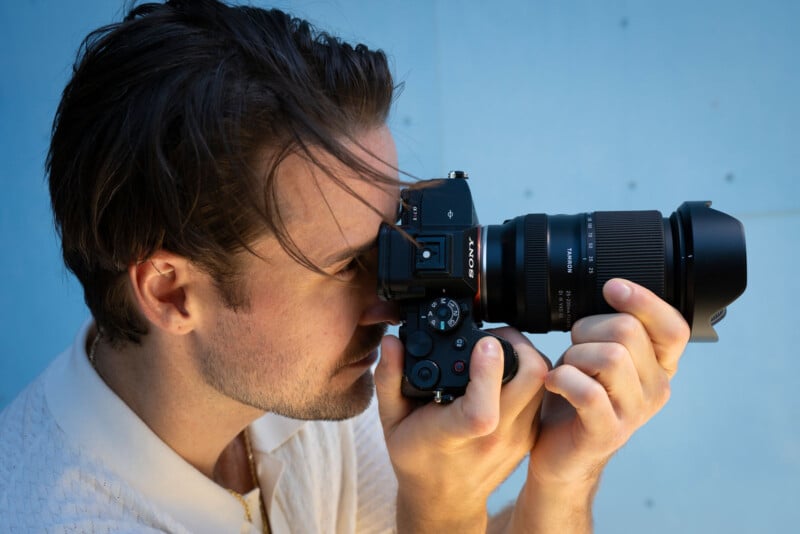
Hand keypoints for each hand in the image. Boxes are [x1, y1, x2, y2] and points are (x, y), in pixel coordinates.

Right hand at [375, 327, 548, 531]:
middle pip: (529, 381)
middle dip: (514, 344)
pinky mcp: (530, 434)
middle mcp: (492, 438)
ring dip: (524, 356)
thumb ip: (389, 379)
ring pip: (541, 382)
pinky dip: (526, 374)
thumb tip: (392, 342)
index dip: (487, 371)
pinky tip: (502, 373)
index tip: (482, 343)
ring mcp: (517, 437)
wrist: (444, 499)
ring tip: (495, 351)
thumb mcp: (391, 420)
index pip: (481, 410)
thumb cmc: (417, 457)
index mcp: (453, 436)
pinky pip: (540, 394)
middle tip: (489, 337)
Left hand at [529, 278, 690, 487]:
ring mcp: (635, 412)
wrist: (558, 450)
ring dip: (575, 356)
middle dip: (588, 329)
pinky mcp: (609, 432)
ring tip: (566, 369)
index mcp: (658, 364)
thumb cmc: (576, 396)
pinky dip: (563, 380)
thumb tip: (610, 290)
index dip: (644, 300)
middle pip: (629, 332)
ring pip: (610, 357)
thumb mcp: (596, 354)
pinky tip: (554, 383)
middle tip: (573, 346)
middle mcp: (656, 387)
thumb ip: (611, 329)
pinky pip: (588, 391)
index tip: (612, 288)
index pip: (673, 325)